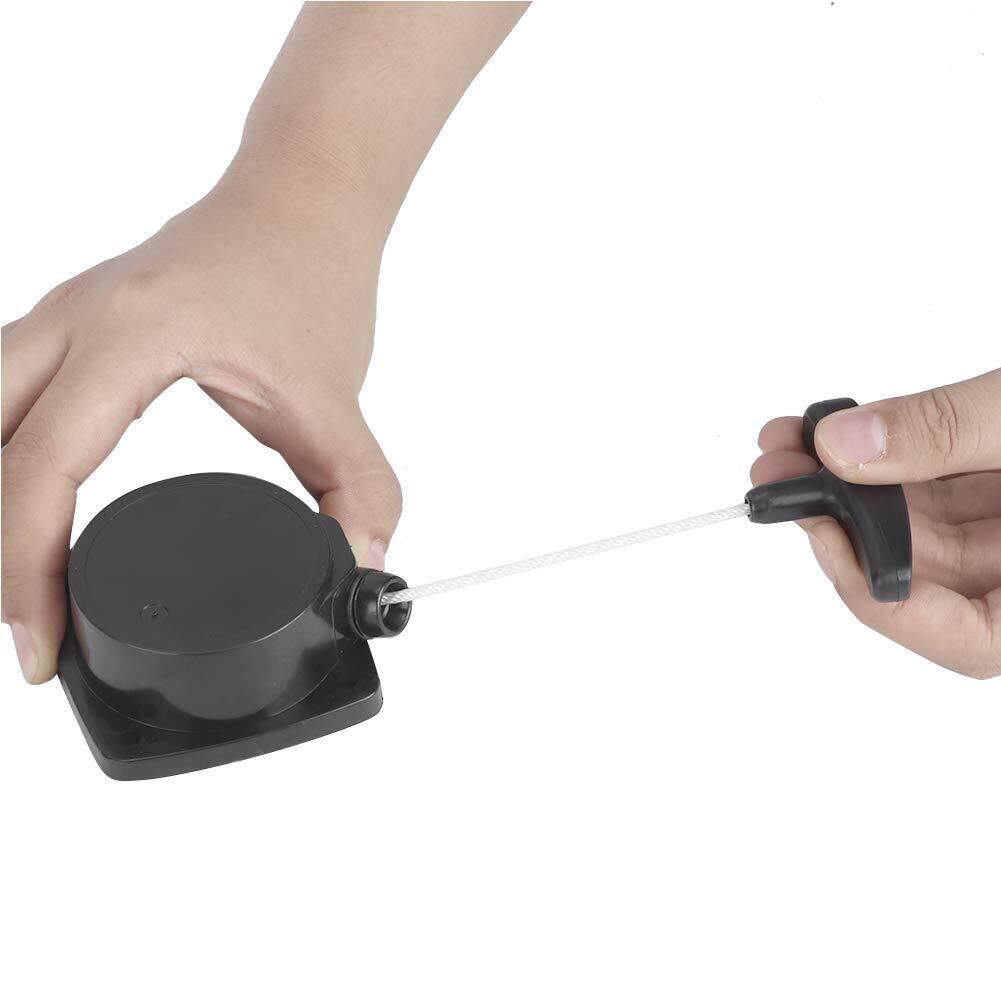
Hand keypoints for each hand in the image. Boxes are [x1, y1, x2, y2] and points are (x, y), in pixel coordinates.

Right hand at [2, 171, 401, 683]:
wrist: (299, 197)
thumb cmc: (309, 275)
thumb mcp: (334, 398)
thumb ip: (359, 491)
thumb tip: (358, 571)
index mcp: (127, 338)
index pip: (40, 474)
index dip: (27, 575)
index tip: (40, 649)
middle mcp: (72, 320)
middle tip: (29, 629)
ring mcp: (59, 314)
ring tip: (25, 582)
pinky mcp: (67, 323)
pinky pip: (1, 395)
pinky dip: (2, 459)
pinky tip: (20, 507)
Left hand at [752, 371, 1000, 678]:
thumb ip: (950, 432)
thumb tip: (845, 449)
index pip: (965, 640)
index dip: (880, 596)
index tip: (823, 533)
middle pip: (926, 577)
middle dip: (839, 520)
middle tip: (778, 473)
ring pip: (920, 528)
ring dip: (847, 484)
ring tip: (788, 442)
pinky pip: (936, 491)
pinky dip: (883, 461)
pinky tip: (830, 435)